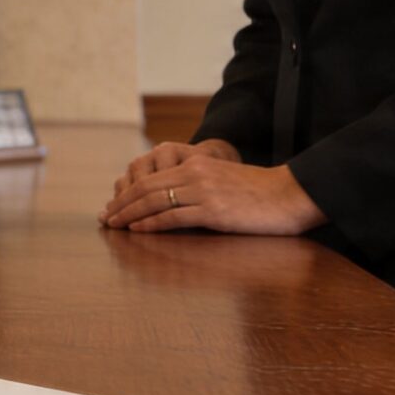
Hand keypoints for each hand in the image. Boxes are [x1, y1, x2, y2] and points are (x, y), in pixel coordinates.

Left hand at [100, 149, 327, 236]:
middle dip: (121, 204)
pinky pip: (174, 217)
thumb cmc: (258, 192)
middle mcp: (195, 174)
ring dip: (130, 215)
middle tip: (104, 217)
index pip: (149, 177)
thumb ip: (195, 183)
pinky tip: (138, 230)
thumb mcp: (221, 179)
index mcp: (195, 163)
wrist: (290, 195)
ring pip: (155, 201)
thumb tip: (169, 200)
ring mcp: (204, 192)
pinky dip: (152, 224)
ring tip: (114, 225)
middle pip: (145, 188)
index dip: (126, 193)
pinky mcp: (214, 210)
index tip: (112, 206)